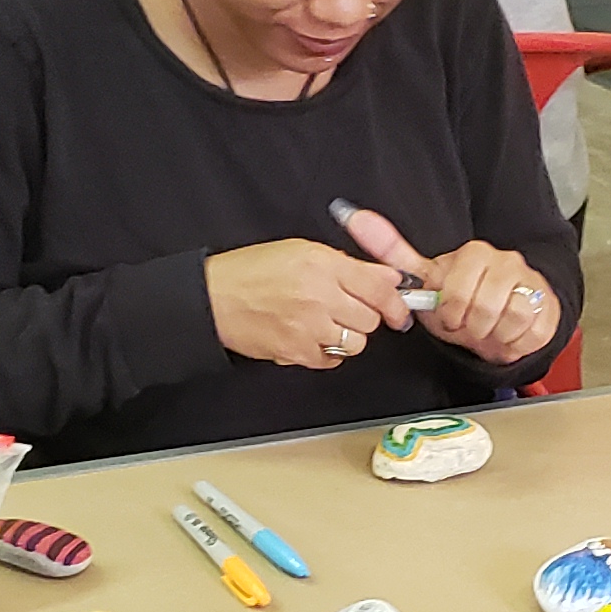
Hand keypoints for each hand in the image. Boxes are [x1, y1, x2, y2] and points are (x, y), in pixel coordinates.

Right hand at [205, 238, 412, 368]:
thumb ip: (347, 264)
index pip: (378, 286)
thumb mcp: (300, 251)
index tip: (398, 307)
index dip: (394, 300)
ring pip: (355, 343)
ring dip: (347, 336)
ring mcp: (309, 327)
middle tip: (349, 310)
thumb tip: (386, 276)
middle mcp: (319, 296)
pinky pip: (331, 360)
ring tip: (326, 323)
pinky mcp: (296, 352)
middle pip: (371, 318)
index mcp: (322, 265)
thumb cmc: (250, 272)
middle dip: (366, 316)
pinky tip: (311, 337)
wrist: (213, 298)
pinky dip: (326, 353)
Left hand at [339, 206, 559, 366]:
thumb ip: (389, 250)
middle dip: (468, 326)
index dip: (449, 311)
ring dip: (489, 336)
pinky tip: (505, 335)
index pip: (455, 291)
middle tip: (467, 324)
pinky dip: (511, 344)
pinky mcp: (548, 309)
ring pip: (505, 321)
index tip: (449, 313)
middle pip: (481, 309)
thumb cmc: (463, 298)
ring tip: (485, 330)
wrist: (504, 318)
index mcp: (475, 253)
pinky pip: (527, 335)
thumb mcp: (426, 278)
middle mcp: (507, 262)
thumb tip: (349, 214)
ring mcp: (530, 284)